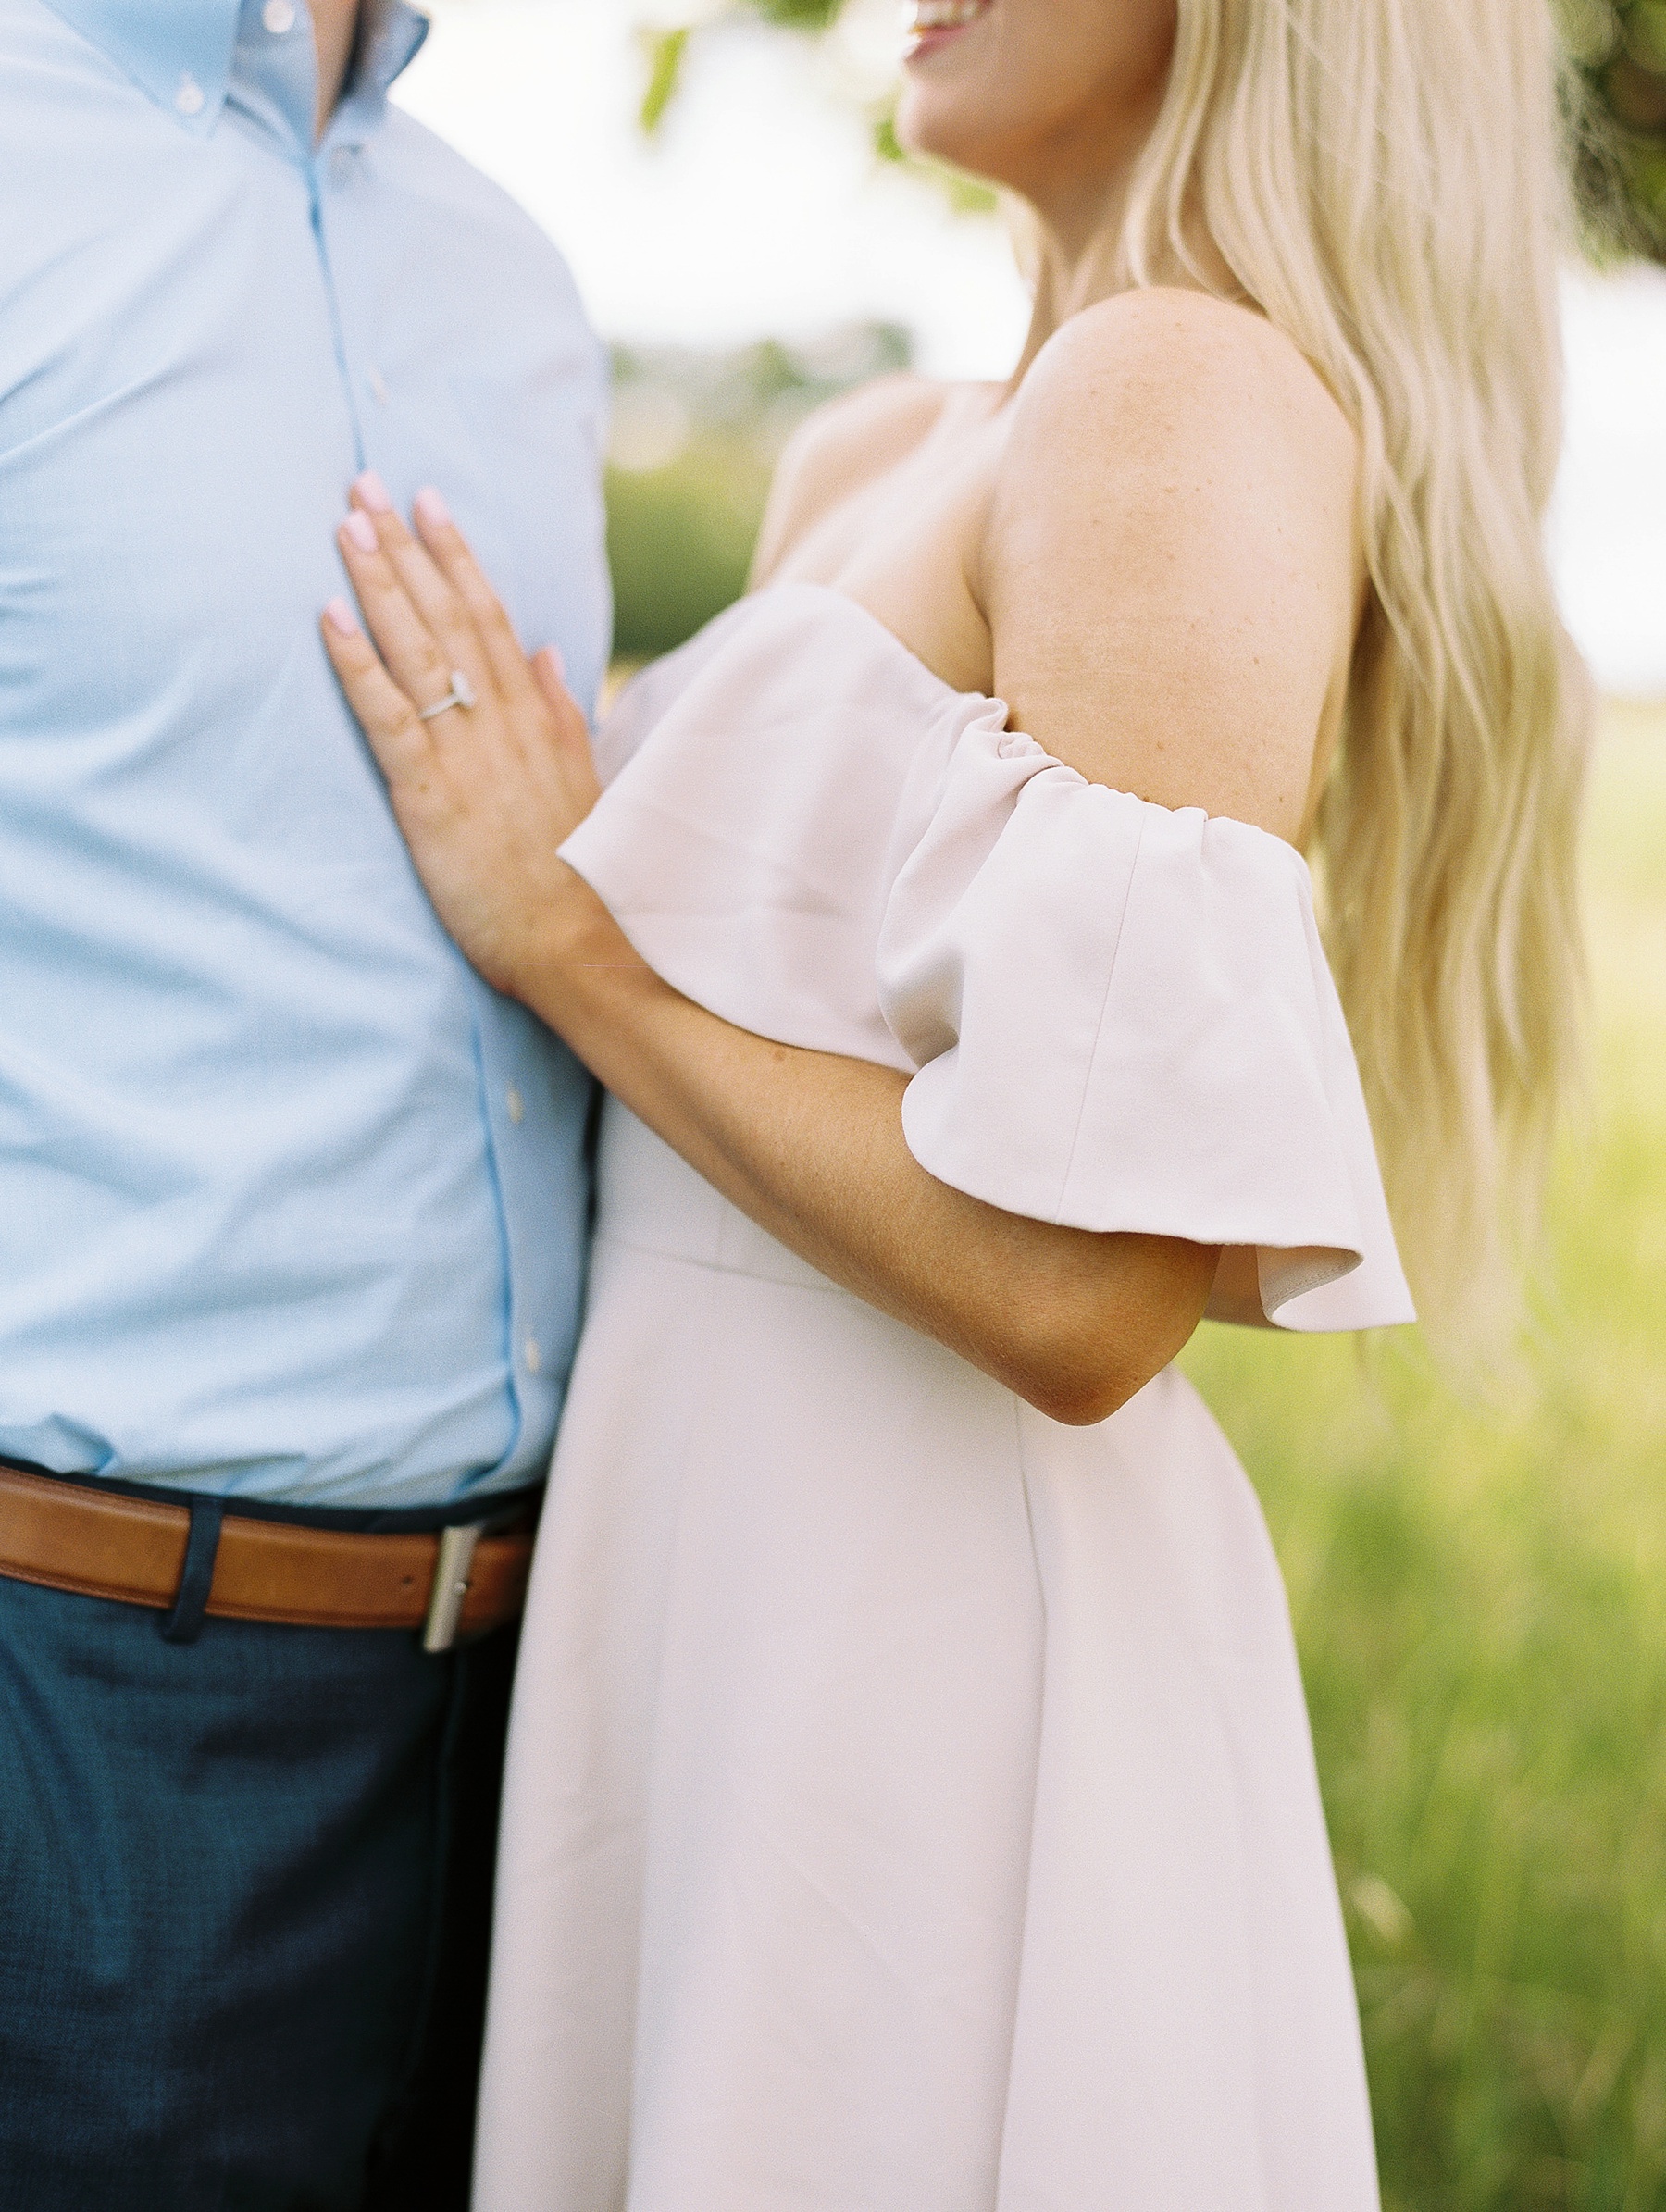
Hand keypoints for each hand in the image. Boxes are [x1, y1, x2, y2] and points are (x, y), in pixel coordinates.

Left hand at [320, 476, 603, 1000]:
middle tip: (365, 486)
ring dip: (377, 583)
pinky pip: (386, 714)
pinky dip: (355, 662)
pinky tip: (326, 617)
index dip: (456, 557)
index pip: (490, 618)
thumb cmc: (576, 877)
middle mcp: (501, 721)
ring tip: (344, 526)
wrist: (576, 944)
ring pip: (417, 649)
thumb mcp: (581, 783)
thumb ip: (563, 713)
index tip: (428, 506)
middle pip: (447, 616)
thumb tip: (545, 650)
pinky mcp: (429, 794)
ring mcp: (465, 754)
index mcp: (535, 718)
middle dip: (404, 547)